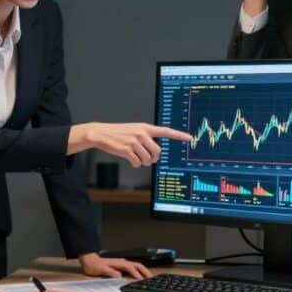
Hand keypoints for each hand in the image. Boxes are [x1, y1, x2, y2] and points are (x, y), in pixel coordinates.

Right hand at [70, 123, 192, 167]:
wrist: (101, 133)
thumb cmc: (119, 133)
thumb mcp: (135, 130)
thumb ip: (147, 137)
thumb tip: (156, 152)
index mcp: (145, 127)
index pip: (166, 131)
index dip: (179, 135)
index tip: (190, 138)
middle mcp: (142, 133)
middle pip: (157, 152)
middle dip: (153, 158)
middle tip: (147, 158)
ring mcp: (134, 141)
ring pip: (147, 159)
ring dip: (143, 162)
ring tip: (135, 157)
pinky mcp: (127, 149)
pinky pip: (137, 163)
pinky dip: (134, 164)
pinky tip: (130, 159)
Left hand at [78, 253, 151, 279]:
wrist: (89, 261)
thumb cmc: (94, 265)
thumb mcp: (100, 269)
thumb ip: (109, 272)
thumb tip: (118, 275)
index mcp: (118, 263)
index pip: (131, 268)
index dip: (136, 274)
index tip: (141, 280)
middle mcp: (121, 262)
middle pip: (137, 265)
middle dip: (145, 271)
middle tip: (151, 278)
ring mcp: (121, 264)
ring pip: (136, 266)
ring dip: (143, 271)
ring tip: (148, 277)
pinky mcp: (120, 266)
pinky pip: (132, 268)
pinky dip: (138, 271)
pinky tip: (139, 276)